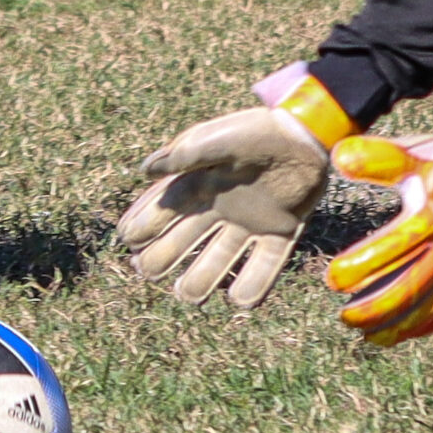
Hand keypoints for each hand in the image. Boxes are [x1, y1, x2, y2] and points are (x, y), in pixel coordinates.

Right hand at [117, 104, 332, 308]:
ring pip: (220, 259)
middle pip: (185, 240)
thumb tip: (144, 170)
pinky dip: (255, 285)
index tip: (126, 240)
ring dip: (203, 278)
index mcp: (201, 184)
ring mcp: (250, 222)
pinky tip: (241, 301)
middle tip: (146, 271)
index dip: (144, 224)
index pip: (164, 210)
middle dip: (163, 256)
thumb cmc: (256, 132)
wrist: (306, 134)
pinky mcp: (281, 231)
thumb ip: (182, 156)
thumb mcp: (214, 140)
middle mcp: (221, 207)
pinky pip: (266, 265)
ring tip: (187, 294)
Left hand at [324, 103, 432, 344]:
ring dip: (401, 322)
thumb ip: (379, 158)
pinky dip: (430, 321)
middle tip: (344, 317)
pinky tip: (405, 334)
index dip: (365, 265)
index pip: (398, 244)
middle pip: (415, 283)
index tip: (332, 280)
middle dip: (378, 306)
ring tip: (368, 335)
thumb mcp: (413, 151)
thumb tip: (339, 157)